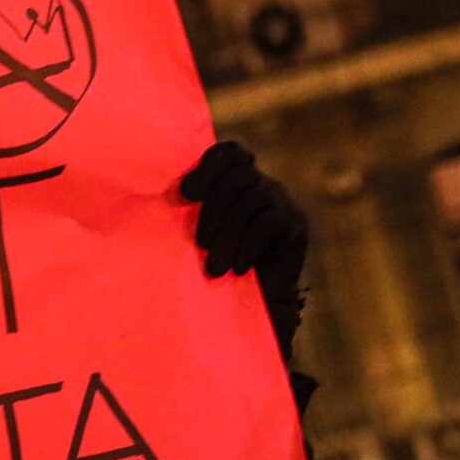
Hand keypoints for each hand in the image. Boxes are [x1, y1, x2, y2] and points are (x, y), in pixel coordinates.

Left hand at [181, 141, 306, 360]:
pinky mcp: (296, 225)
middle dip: (213, 211)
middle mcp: (263, 185)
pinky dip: (248, 245)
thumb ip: (191, 213)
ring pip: (251, 201)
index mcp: (239, 182)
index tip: (186, 194)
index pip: (229, 153)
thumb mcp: (203, 237)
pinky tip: (238, 268)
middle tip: (201, 244)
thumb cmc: (221, 269)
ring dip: (228, 236)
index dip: (208, 166)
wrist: (259, 305)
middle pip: (237, 178)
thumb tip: (163, 199)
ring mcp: (282, 203)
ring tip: (214, 267)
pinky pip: (268, 222)